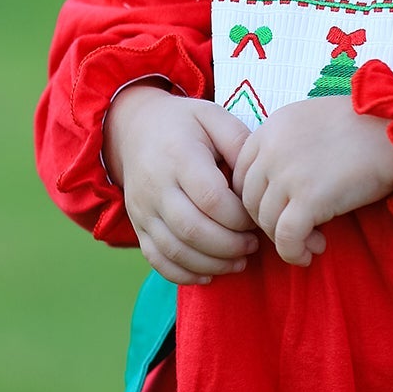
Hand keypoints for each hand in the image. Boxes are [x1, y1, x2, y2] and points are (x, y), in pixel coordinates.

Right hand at [104, 84, 258, 284]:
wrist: (134, 128)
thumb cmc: (184, 123)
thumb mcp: (213, 117)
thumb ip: (239, 143)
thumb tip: (258, 179)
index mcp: (178, 156)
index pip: (211, 199)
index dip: (239, 217)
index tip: (257, 218)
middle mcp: (156, 186)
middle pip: (193, 230)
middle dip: (230, 245)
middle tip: (253, 245)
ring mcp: (143, 209)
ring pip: (175, 250)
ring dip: (212, 264)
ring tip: (239, 261)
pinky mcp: (137, 225)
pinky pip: (157, 259)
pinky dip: (184, 274)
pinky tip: (209, 274)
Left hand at [231, 96, 392, 266]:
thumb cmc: (364, 128)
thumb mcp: (312, 120)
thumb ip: (285, 143)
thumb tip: (274, 181)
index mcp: (271, 127)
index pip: (241, 173)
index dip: (257, 198)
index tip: (279, 210)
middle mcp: (271, 149)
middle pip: (249, 199)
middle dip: (269, 221)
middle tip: (297, 231)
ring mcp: (287, 174)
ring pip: (265, 221)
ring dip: (285, 240)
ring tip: (311, 243)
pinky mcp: (307, 199)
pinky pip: (286, 238)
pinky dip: (293, 252)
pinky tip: (309, 254)